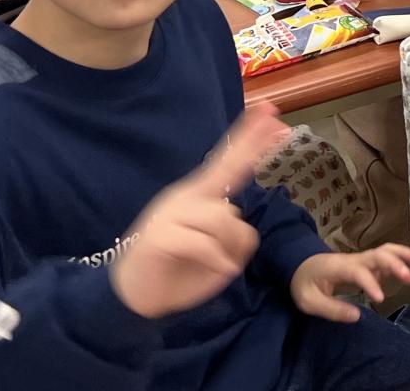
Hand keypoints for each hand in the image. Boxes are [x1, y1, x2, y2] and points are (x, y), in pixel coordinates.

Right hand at [108, 106, 290, 319]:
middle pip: (225, 168)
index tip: (270, 113)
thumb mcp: (217, 252)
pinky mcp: (160, 236)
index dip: (249, 138)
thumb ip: (234, 234)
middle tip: (275, 119)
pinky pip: (204, 244)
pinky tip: (216, 270)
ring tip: (218, 265)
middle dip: (252, 143)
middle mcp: (186, 197)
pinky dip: (216, 261)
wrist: (134, 295)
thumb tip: (242, 223)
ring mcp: (171, 214)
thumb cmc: (178, 269)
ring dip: (230, 248)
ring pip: (224, 219)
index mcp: (199, 197)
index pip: (227, 162)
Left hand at [290, 244, 409, 321]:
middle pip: (376, 255)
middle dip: (394, 264)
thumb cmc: (304, 284)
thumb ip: (331, 309)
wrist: (299, 266)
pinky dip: (400, 259)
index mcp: (338, 268)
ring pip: (384, 251)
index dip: (370, 283)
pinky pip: (385, 258)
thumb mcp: (309, 301)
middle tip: (409, 278)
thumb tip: (357, 316)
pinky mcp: (365, 264)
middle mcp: (353, 260)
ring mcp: (360, 260)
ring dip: (402, 255)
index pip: (358, 272)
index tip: (381, 300)